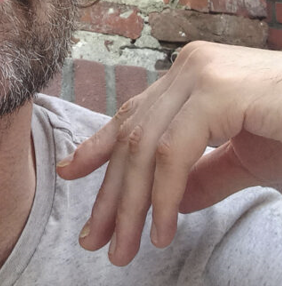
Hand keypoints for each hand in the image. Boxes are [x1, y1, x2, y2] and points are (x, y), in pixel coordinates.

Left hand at [56, 40, 281, 266]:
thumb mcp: (245, 160)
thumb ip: (202, 174)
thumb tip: (167, 200)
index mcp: (193, 77)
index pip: (133, 114)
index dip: (98, 147)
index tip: (70, 174)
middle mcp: (191, 67)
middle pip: (132, 134)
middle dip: (111, 191)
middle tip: (95, 239)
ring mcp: (204, 74)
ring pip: (145, 145)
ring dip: (131, 203)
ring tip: (123, 247)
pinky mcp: (221, 90)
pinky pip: (174, 151)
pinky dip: (164, 195)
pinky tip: (162, 230)